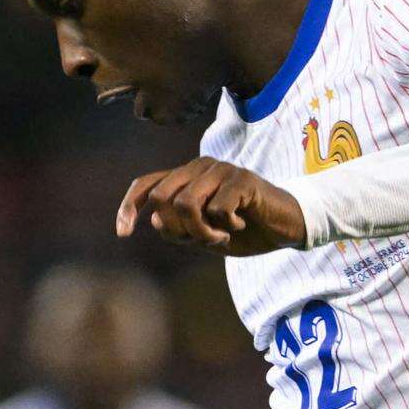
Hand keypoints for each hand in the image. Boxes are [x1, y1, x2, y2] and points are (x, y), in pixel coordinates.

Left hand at [116, 158, 306, 253]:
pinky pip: (217, 208)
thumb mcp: (204, 237)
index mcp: (186, 178)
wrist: (285, 227)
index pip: (146, 184)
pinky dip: (227, 227)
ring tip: (223, 237)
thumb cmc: (244, 229)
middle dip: (178, 229)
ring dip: (202, 232)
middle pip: (162, 198)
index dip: (128, 206)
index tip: (123, 233)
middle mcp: (199, 167)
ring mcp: (221, 170)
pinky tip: (242, 226)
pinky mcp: (242, 180)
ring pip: (186, 204)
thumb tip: (155, 220)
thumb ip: (178, 230)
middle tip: (204, 241)